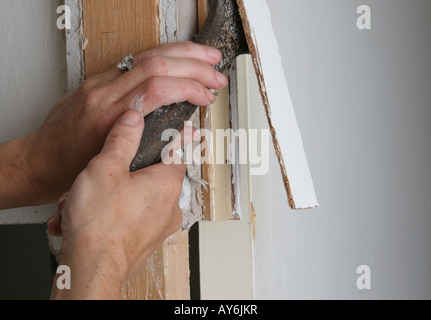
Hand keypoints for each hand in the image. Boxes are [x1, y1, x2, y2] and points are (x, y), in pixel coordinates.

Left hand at [11, 42, 226, 206]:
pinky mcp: (99, 80)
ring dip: (182, 53)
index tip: (207, 96)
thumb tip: (184, 135)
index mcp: (108, 116)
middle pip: (156, 64)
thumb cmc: (68, 166)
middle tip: (216, 75)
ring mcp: (100, 83)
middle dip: (194, 65)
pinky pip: (136, 59)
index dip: (189, 87)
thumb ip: (149, 146)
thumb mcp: (113, 163)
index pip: (156, 88)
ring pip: (147, 55)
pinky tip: (179, 59)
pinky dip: (164, 57)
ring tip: (207, 58)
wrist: (38, 158)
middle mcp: (104, 93)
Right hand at [50, 110, 189, 299]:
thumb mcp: (106, 167)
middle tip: (99, 176)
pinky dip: (109, 215)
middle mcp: (169, 206)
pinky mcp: (144, 241)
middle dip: (121, 173)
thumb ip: (122, 138)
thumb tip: (133, 119)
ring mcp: (158, 227)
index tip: (181, 129)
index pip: (178, 151)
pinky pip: (129, 218)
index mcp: (167, 184)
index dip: (174, 137)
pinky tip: (87, 218)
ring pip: (135, 198)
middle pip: (150, 175)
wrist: (90, 270)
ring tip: (85, 201)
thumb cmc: (100, 224)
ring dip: (109, 196)